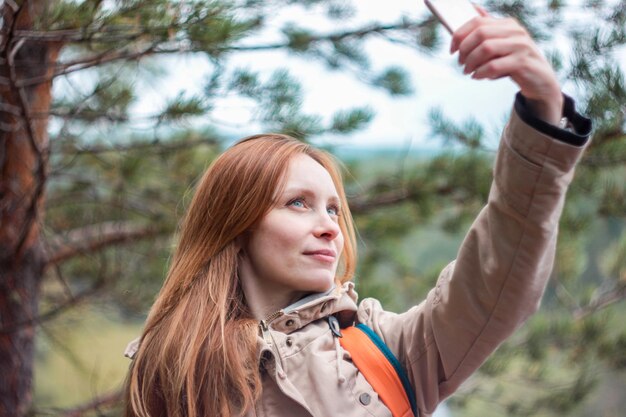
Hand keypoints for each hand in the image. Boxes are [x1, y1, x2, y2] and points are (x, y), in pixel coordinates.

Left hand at [450, 7, 563, 125]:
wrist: (540, 81)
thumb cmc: (515, 62)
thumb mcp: (502, 44)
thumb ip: (489, 28)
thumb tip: (473, 8)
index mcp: (508, 24)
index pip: (478, 21)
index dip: (460, 35)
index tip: (452, 50)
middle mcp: (515, 31)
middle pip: (480, 33)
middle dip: (465, 49)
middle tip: (460, 63)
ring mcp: (521, 46)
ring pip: (486, 48)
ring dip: (471, 62)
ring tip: (468, 72)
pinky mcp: (523, 62)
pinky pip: (493, 65)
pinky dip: (481, 72)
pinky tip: (477, 77)